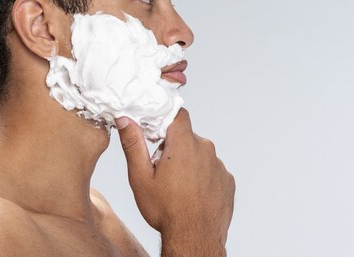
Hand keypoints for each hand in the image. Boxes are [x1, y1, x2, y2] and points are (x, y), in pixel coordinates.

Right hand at [116, 109, 234, 255]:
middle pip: (187, 137)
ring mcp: (219, 165)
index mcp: (183, 144)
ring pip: (200, 155)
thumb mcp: (141, 177)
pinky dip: (203, 178)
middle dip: (174, 148)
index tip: (157, 131)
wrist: (195, 239)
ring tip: (178, 187)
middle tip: (161, 170)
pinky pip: (212, 171)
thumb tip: (126, 120)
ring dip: (189, 164)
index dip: (167, 119)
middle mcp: (205, 149)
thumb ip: (133, 145)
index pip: (178, 114)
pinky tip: (192, 195)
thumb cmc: (167, 211)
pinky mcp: (228, 181)